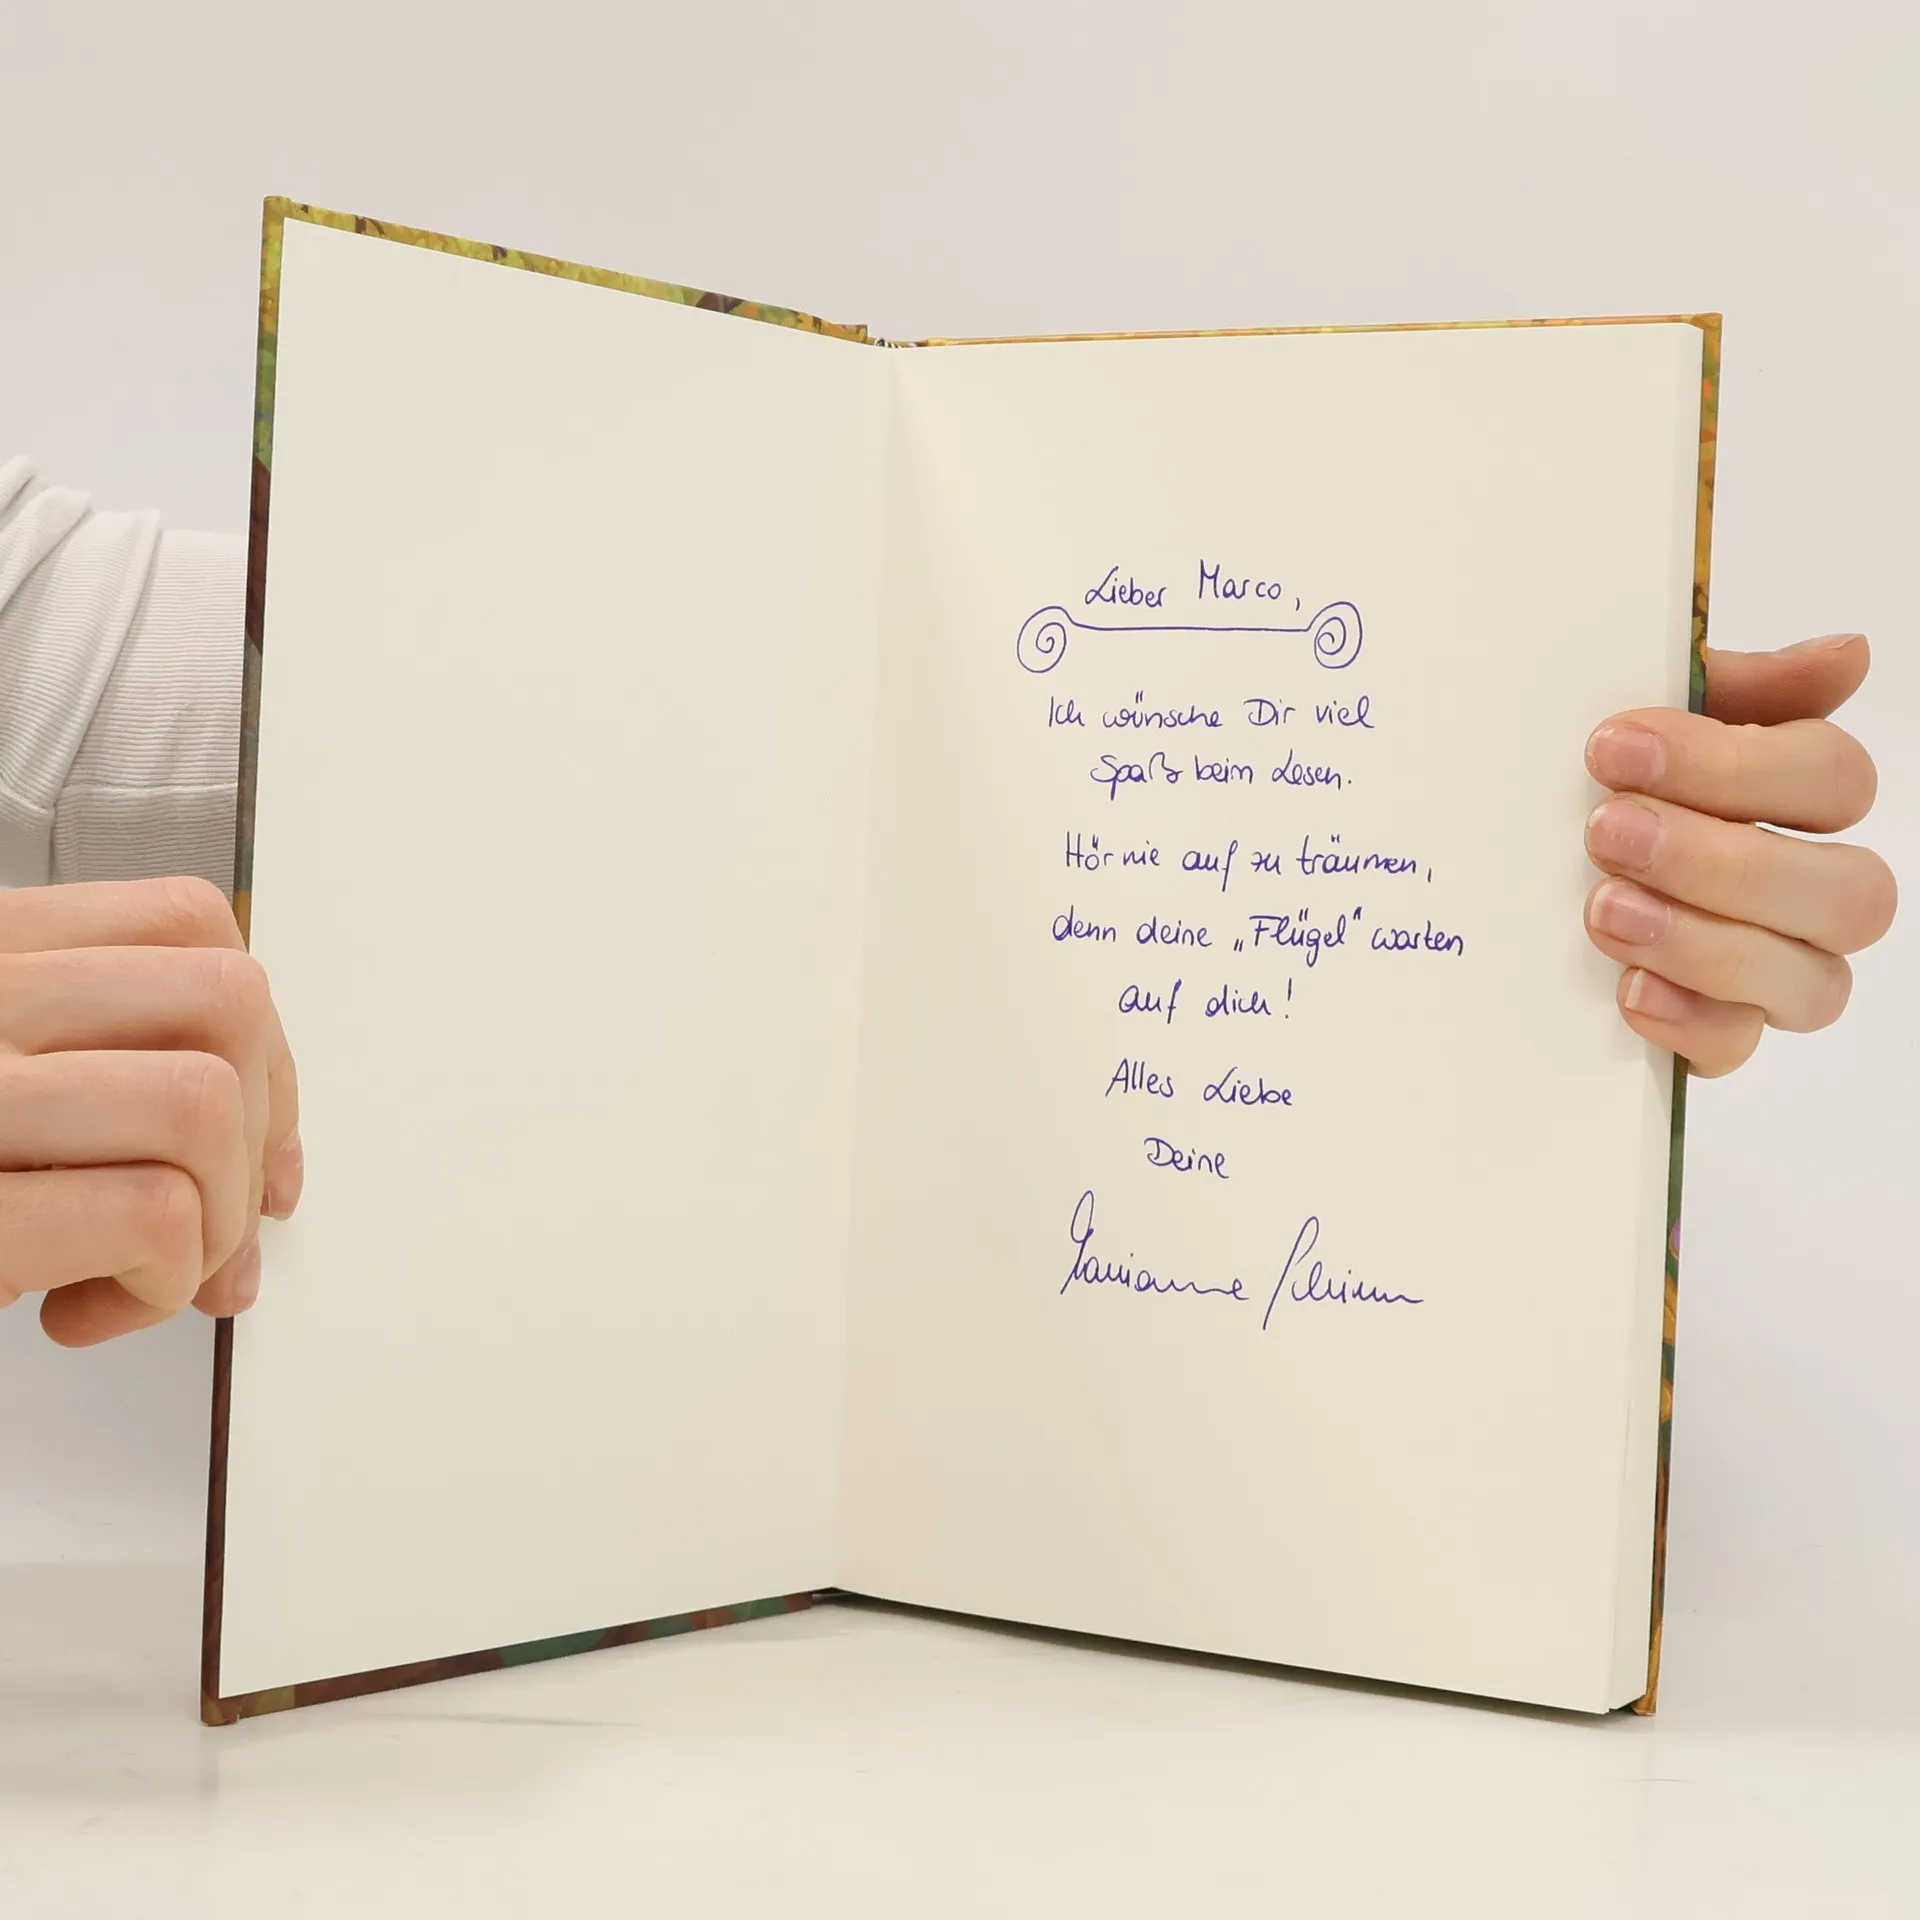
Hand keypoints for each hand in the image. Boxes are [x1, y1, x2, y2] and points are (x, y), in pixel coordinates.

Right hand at [0, 878, 301, 1346]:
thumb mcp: (7, 1094)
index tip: (260, 1142)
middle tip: (210, 1228)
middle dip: (258, 1134)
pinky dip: (158, 1285)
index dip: (262, 1042)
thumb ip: (115, 1082)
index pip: (188, 925)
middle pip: (224, 1004)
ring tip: (140, 1275)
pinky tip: (78, 1314)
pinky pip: (154, 1213)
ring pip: (200, 1105)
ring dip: (213, 1222)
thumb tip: (272, 1166)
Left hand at [1584, 633, 1895, 1076]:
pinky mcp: (1718, 1034)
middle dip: (1722, 861)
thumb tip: (1847, 655)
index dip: (1735, 766)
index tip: (1615, 748)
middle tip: (1605, 833)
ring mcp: (1775, 971)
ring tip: (1602, 908)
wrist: (1501, 874)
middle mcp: (1810, 890)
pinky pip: (1738, 1047)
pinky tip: (1627, 988)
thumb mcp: (1641, 721)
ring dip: (1703, 941)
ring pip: (1813, 982)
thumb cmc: (1592, 784)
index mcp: (1798, 797)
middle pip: (1849, 891)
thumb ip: (1726, 689)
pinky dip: (1687, 1020)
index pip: (1833, 779)